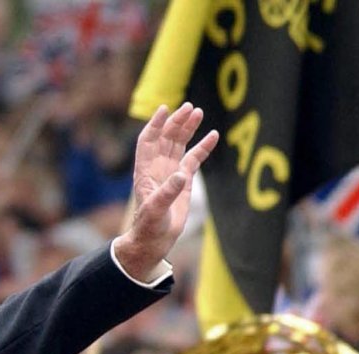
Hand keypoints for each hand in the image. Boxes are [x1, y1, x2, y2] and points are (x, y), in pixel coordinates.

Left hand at [113, 103, 218, 281]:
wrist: (154, 240)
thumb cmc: (149, 227)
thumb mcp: (156, 211)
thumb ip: (168, 193)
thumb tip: (182, 174)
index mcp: (145, 172)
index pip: (147, 142)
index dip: (155, 125)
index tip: (164, 109)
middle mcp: (157, 168)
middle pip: (166, 138)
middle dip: (176, 122)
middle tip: (189, 108)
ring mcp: (170, 172)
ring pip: (179, 144)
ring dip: (187, 128)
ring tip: (198, 112)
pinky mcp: (184, 180)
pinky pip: (194, 158)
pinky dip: (203, 147)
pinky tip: (213, 135)